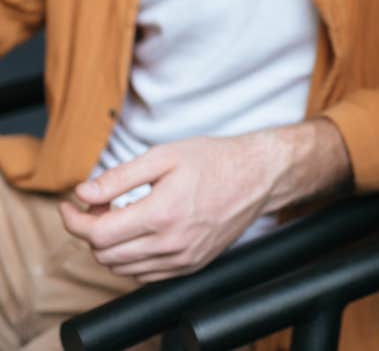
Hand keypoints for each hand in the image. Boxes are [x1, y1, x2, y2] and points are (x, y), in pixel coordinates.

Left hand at [59, 121, 352, 282]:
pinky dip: (130, 257)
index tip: (69, 204)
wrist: (257, 176)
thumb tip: (84, 193)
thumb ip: (120, 177)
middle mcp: (171, 244)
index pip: (98, 234)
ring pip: (122, 268)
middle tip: (96, 203)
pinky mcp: (190, 267)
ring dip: (108, 245)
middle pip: (105, 254)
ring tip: (117, 215)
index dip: (74, 219)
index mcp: (162, 213)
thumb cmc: (215, 160)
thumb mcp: (165, 156)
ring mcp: (182, 260)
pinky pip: (144, 274)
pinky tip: (138, 232)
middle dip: (90, 229)